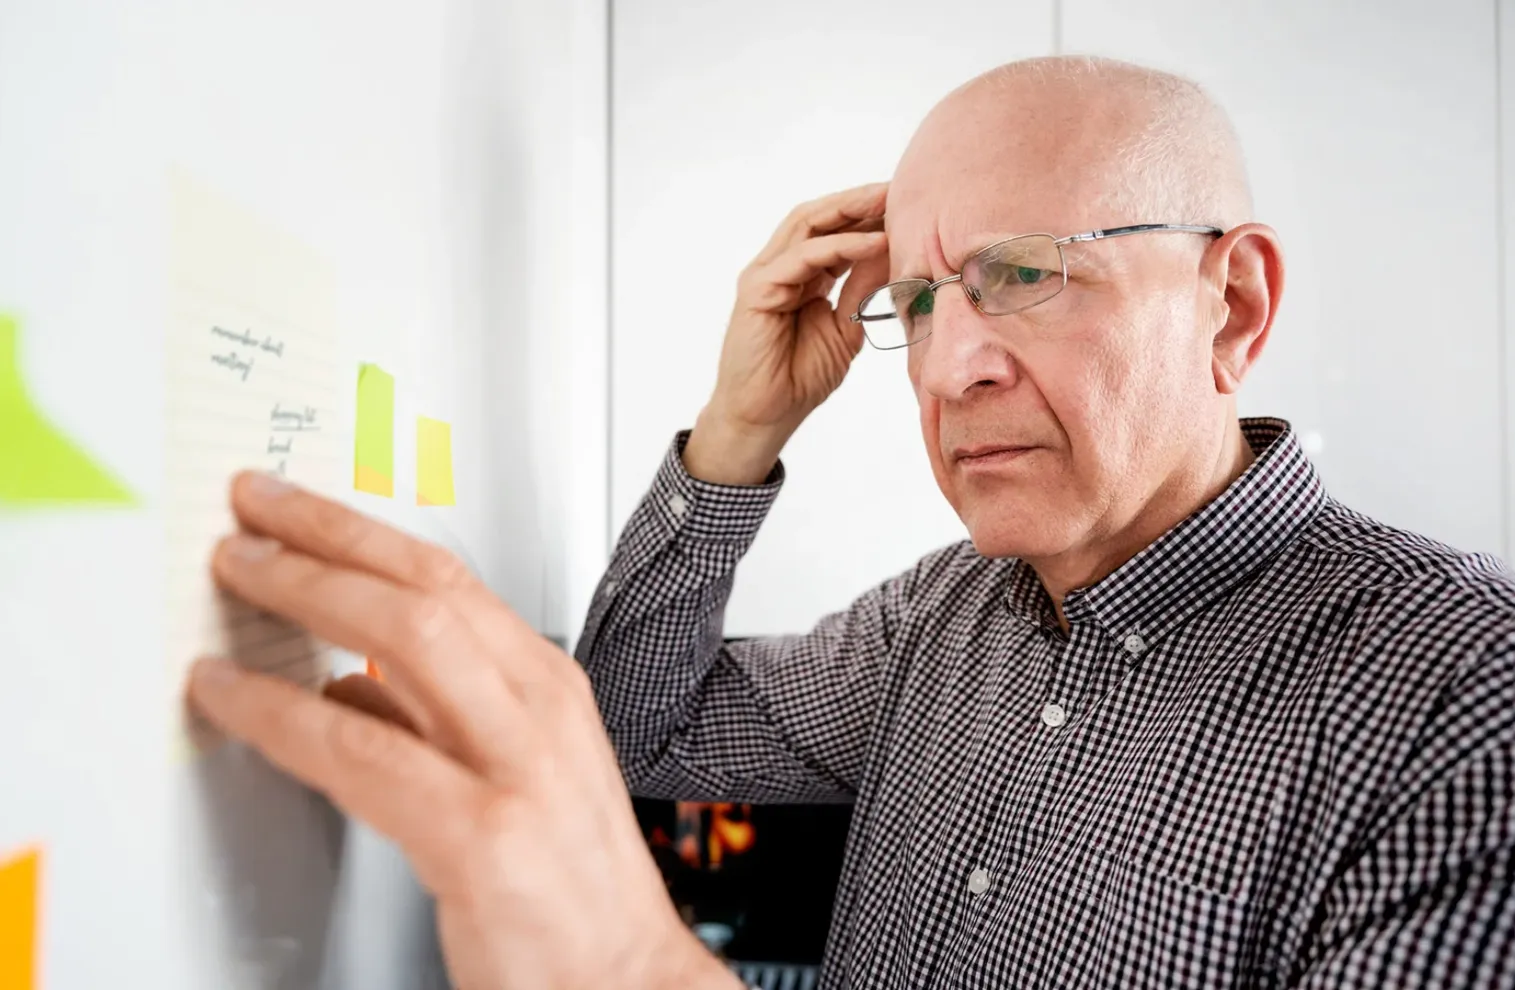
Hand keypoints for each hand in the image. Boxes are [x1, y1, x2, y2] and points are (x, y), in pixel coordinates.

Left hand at [186, 472, 740, 989]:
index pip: (448, 578)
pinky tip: (235, 699)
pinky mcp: (482, 836)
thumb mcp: (515, 768)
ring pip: (403, 642)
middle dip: (326, 538)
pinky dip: (281, 714)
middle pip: (425, 588)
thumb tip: (345, 678)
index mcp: (548, 685)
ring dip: (305, 595)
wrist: (622, 975)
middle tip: (250, 517)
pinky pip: (361, 753)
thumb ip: (434, 717)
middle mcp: (540, 709)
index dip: (360, 531)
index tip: (293, 508)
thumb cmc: (569, 880)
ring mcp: (516, 768)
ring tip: (238, 580)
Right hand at [683, 182, 891, 484]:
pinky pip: (802, 258)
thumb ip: (863, 288)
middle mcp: (779, 268)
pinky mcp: (758, 291)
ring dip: (850, 211)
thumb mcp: (845, 326)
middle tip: (899, 187)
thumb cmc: (799, 377)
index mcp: (800, 275)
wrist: (767, 415)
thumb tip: (893, 251)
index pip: (833, 230)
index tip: (907, 203)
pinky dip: (839, 247)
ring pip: (807, 226)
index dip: (867, 214)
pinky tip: (873, 243)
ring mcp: (765, 276)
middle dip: (859, 200)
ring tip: (888, 201)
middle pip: (818, 217)